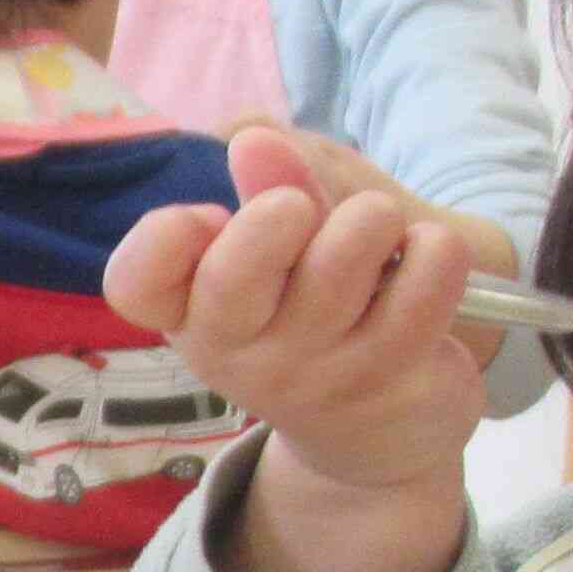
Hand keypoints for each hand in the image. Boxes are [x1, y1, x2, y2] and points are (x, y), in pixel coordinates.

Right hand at [103, 121, 490, 571]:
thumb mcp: (280, 251)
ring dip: (371, 217)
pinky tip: (425, 257)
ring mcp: (318, 376)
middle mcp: (242, 354)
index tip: (206, 214)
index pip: (137, 284)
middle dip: (273, 217)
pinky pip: (423, 288)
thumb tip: (252, 139)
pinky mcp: (394, 384)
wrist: (377, 432)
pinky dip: (434, 250)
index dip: (164, 235)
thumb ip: (269, 187)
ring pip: (339, 267)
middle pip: (233, 278)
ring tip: (379, 223)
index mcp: (194, 314)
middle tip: (299, 205)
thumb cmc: (311, 313)